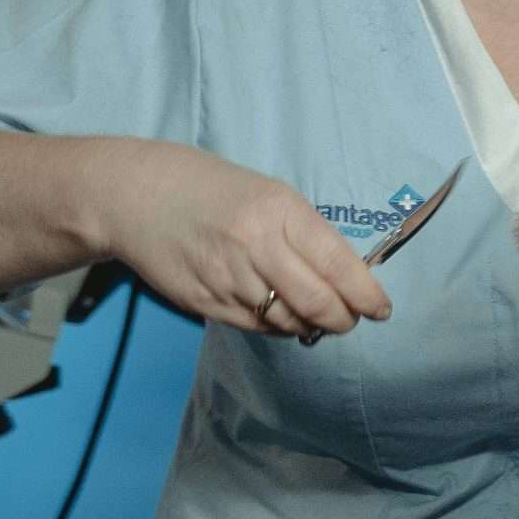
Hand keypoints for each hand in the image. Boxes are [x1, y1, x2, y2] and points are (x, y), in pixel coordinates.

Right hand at [100, 142, 390, 338]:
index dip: (365, 295)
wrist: (138, 195)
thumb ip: (306, 234)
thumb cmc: (215, 191)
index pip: (338, 265)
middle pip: (317, 303)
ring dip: (309, 325)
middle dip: (343, 319)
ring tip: (315, 316)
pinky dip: (277, 327)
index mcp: (279, 211)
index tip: (380, 309)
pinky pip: (255, 327)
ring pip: (287, 321)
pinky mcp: (204, 301)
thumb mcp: (270, 195)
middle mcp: (255, 245)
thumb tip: (346, 279)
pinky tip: (280, 315)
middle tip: (350, 320)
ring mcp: (227, 277)